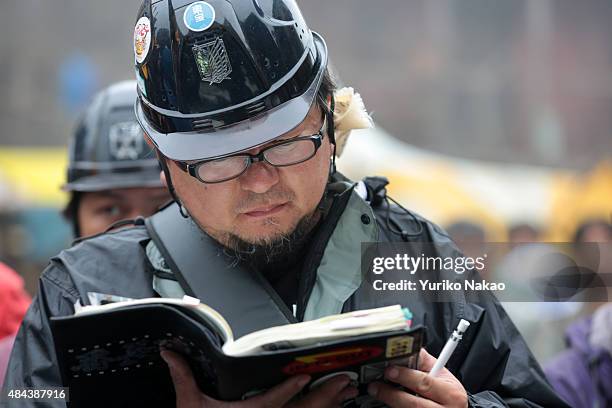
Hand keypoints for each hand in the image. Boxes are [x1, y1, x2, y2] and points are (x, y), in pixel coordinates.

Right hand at [161, 350, 357, 407]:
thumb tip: (168, 352)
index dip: (289, 390)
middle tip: (343, 382)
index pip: (272, 402)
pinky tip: (337, 404)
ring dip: (329, 405)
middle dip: (323, 397)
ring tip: (347, 391)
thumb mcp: (189, 405)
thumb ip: (183, 377)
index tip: (304, 377)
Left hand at [367, 348, 467, 407]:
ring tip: (377, 393)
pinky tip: (386, 403)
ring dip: (389, 403)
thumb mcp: (441, 374)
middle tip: (375, 386)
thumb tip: (405, 349)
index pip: (425, 383)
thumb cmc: (447, 392)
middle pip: (414, 404)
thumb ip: (424, 361)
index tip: (389, 370)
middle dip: (391, 394)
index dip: (405, 376)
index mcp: (451, 394)